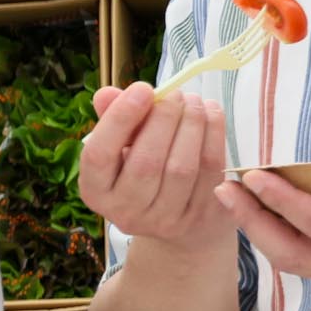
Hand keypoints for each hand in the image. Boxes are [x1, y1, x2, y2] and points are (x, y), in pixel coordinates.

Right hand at [77, 85, 236, 252]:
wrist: (176, 217)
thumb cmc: (141, 168)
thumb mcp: (120, 147)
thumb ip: (113, 120)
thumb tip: (108, 94)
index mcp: (96, 191)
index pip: (98, 155)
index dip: (119, 119)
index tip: (142, 89)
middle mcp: (124, 213)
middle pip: (145, 163)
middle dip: (164, 119)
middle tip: (175, 94)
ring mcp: (163, 221)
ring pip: (181, 167)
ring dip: (191, 124)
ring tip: (194, 101)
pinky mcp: (199, 218)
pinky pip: (210, 172)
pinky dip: (214, 136)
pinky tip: (211, 114)